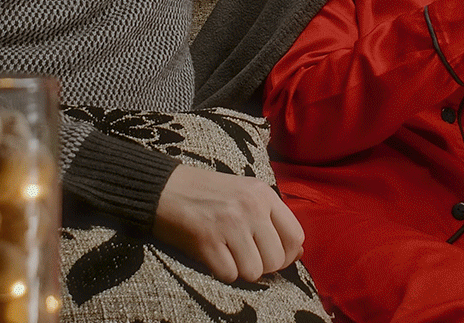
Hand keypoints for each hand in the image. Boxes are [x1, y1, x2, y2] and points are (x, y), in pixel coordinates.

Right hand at [153, 164, 304, 282]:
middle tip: (245, 256)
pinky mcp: (208, 241)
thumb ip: (272, 219)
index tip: (272, 256)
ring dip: (241, 270)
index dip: (287, 254)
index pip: (295, 236)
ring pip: (255, 271)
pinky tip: (213, 256)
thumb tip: (298, 253)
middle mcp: (251, 208)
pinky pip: (230, 275)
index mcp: (263, 194)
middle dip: (263, 266)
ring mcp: (230, 224)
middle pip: (276, 259)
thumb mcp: (245, 193)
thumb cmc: (206, 193)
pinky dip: (222, 272)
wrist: (164, 188)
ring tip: (227, 254)